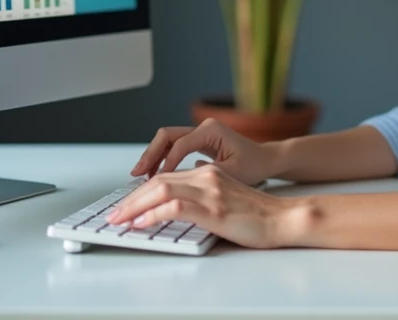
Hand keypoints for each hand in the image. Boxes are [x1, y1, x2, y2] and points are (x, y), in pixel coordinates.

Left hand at [106, 165, 303, 248]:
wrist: (284, 219)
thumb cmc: (258, 215)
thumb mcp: (226, 200)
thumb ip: (204, 196)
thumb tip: (179, 205)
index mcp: (208, 173)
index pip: (165, 177)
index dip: (141, 192)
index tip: (125, 206)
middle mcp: (206, 176)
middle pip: (158, 181)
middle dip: (130, 199)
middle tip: (113, 215)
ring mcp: (210, 191)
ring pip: (161, 190)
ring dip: (135, 206)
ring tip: (120, 219)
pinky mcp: (214, 208)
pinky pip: (174, 206)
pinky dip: (153, 214)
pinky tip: (142, 223)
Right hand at [130, 118, 277, 185]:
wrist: (266, 160)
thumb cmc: (253, 166)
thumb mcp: (230, 174)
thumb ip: (204, 176)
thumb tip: (179, 185)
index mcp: (212, 131)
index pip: (179, 145)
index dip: (165, 165)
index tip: (155, 183)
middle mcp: (203, 128)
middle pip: (166, 136)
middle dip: (150, 154)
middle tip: (136, 174)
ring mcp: (199, 133)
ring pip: (166, 140)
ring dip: (153, 156)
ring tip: (140, 176)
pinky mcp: (198, 141)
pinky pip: (173, 146)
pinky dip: (161, 158)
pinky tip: (153, 174)